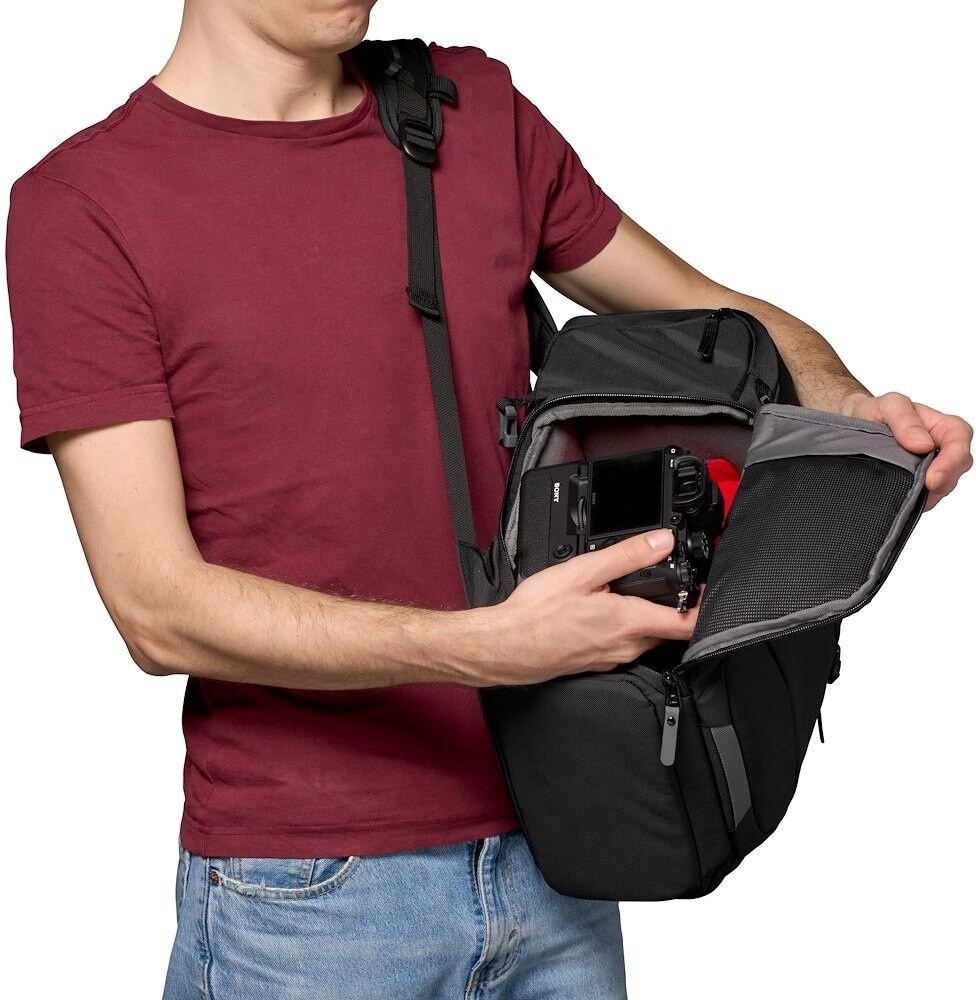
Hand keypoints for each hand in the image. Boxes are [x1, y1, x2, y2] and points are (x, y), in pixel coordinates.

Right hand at [475, 528, 697, 685]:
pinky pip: (621, 645)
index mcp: (630, 622)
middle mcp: (627, 646)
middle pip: (667, 629)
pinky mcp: (596, 663)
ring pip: (643, 637)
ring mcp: (611, 658)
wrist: (506, 646)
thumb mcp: (583, 571)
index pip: (688, 623)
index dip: (704, 605)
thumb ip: (627, 556)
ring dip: (643, 616)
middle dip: (670, 606)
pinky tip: (598, 613)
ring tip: (625, 592)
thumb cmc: (537, 613)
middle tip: (663, 581)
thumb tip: (661, 541)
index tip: (706, 589)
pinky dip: (621, 627)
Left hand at [838, 391, 972, 509]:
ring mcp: (929, 470)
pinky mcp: (916, 487)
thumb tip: (923, 444)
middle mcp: (941, 450)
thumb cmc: (876, 413)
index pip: (959, 441)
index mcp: (942, 427)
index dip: (951, 461)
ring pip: (940, 488)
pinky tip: (897, 497)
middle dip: (941, 482)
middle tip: (920, 490)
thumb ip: (905, 419)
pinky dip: (912, 501)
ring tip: (902, 491)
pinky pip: (921, 499)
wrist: (853, 425)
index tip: (932, 478)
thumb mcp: (889, 405)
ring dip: (925, 493)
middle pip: (955, 469)